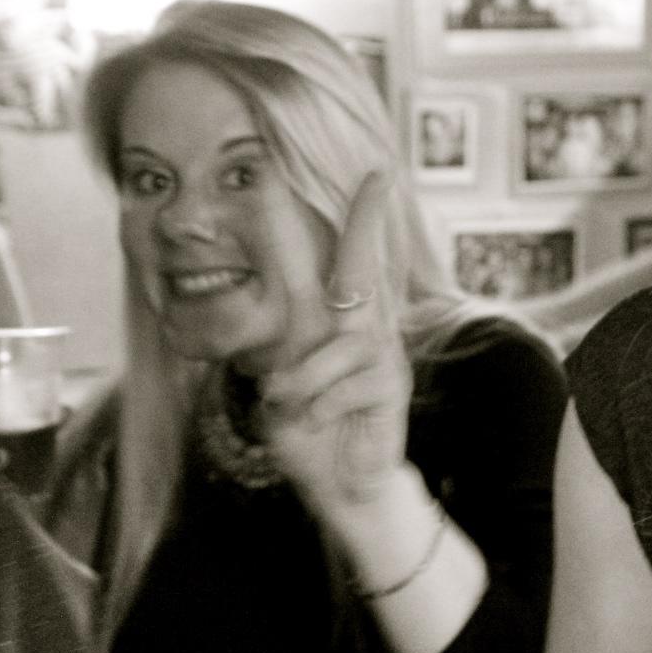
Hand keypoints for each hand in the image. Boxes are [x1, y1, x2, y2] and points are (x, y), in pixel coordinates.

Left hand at [260, 172, 414, 518]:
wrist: (342, 481)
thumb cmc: (311, 426)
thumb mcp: (282, 383)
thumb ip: (279, 352)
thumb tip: (260, 342)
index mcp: (330, 318)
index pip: (343, 258)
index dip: (360, 215)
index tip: (376, 171)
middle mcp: (360, 325)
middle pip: (363, 262)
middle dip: (369, 217)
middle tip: (379, 172)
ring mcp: (381, 352)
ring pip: (336, 347)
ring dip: (298, 382)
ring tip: (290, 407)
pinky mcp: (391, 385)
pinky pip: (343, 385)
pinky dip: (318, 408)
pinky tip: (321, 423)